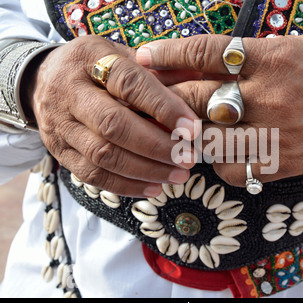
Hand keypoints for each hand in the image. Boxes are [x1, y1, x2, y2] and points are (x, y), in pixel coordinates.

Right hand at [23, 35, 199, 196]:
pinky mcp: (59, 151)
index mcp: (90, 59)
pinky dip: (125, 186)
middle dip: (156, 146)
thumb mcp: (122, 54)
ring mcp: (61, 124)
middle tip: (188, 158)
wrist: (44, 79)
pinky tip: (153, 187)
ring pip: (102, 155)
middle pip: (113, 124)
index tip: (192, 128)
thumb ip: (157, 69)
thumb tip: (198, 78)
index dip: (163, 107)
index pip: (129, 83)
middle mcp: (70, 92)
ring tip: (178, 175)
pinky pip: (91, 175)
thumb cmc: (96, 67)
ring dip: (145, 170)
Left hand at [136, 34, 302, 186]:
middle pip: (197, 98)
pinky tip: (217, 152)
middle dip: (165, 98)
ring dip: (185, 134)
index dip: (168, 54)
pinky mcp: (280, 165)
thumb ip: (251, 57)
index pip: (206, 53)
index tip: (144, 57)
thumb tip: (202, 64)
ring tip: (176, 130)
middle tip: (148, 99)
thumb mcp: (295, 49)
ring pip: (206, 140)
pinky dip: (215, 161)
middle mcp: (269, 97)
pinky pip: (230, 169)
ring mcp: (274, 135)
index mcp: (272, 59)